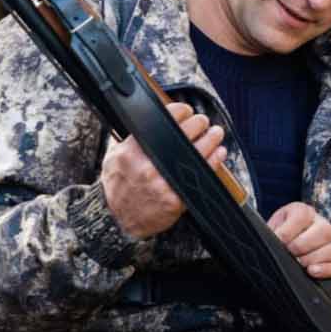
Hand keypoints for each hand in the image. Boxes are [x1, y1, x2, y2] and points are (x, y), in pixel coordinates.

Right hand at [101, 102, 226, 239]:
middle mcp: (147, 164)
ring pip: (196, 153)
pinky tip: (218, 153)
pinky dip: (213, 161)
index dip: (179, 111)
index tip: (186, 110)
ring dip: (211, 139)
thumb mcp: (112, 158)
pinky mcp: (175, 199)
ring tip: (216, 133)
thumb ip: (126, 138)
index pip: (161, 120)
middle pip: (183, 134)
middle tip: (203, 121)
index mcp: (131, 151)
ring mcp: (162, 182)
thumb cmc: (118, 187)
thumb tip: (135, 116)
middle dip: (198, 123)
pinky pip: (200, 176)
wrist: (117, 221)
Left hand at [268, 202, 330, 279]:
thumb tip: (275, 243)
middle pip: (325, 230)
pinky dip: (328, 270)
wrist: (278, 248)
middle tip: (290, 253)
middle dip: (303, 245)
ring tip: (300, 264)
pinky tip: (312, 272)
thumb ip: (272, 233)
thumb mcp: (270, 229)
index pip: (303, 215)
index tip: (279, 240)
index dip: (290, 229)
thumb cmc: (276, 237)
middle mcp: (320, 224)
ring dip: (316, 258)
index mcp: (303, 212)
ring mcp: (330, 243)